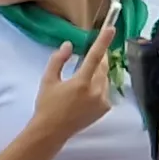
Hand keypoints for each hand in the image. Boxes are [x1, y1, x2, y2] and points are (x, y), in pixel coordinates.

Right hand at [21, 14, 116, 141]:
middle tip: (93, 55)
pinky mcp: (106, 108)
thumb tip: (68, 45)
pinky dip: (98, 87)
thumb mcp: (48, 80)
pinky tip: (85, 94)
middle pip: (103, 67)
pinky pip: (105, 91)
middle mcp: (96, 91)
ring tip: (81, 81)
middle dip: (99, 59)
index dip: (103, 42)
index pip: (95, 57)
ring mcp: (103, 100)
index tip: (111, 29)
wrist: (52, 130)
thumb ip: (58, 60)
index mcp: (81, 82)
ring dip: (97, 75)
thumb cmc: (47, 104)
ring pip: (104, 79)